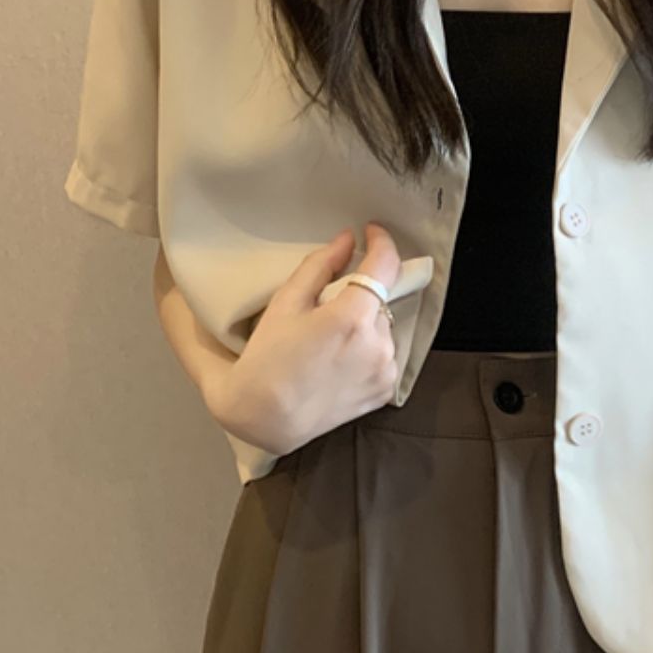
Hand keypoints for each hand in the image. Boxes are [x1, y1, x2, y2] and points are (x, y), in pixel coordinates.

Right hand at [203, 221, 404, 453]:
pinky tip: (339, 359)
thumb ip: (320, 266)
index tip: (371, 233)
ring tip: (330, 339)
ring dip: (365, 323)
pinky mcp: (386, 390)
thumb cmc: (268, 358)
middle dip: (361, 293)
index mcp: (352, 318)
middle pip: (382, 299)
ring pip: (384, 327)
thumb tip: (348, 240)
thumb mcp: (286, 303)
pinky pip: (385, 355)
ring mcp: (385, 370)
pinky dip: (368, 349)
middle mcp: (378, 344)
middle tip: (328, 304)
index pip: (385, 265)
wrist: (266, 419)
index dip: (381, 242)